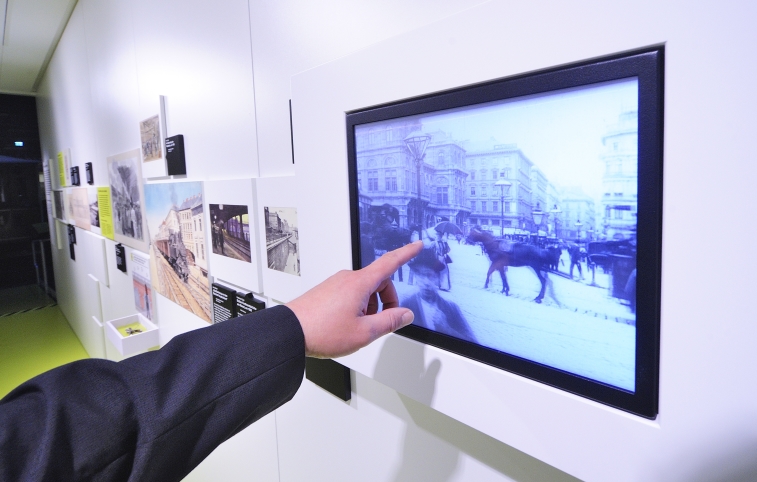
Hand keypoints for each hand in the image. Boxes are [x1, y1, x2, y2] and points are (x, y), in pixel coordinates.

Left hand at [286, 241, 422, 357]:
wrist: (290, 333)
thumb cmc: (322, 331)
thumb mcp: (365, 332)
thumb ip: (390, 322)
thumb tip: (405, 314)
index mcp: (360, 283)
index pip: (390, 263)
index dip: (407, 254)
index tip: (417, 245)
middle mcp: (347, 278)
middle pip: (379, 282)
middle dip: (387, 300)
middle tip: (382, 322)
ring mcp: (335, 283)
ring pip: (364, 290)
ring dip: (370, 306)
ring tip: (359, 327)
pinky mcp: (327, 291)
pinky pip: (350, 294)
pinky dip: (357, 306)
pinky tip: (348, 324)